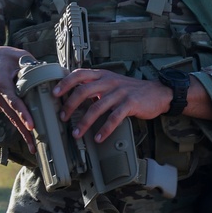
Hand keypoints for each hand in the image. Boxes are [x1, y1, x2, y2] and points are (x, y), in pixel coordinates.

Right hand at [0, 43, 37, 152]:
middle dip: (24, 132)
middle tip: (34, 146)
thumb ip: (31, 63)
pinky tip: (29, 132)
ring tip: (33, 146)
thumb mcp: (15, 55)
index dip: (23, 114)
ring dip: (22, 132)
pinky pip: (10, 115)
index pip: (14, 101)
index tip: (31, 125)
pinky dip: (19, 123)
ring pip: (12, 119)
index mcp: (1, 84)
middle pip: (13, 117)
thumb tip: (48, 71)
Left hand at [52, 68, 171, 142]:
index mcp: (103, 75)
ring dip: (84, 122)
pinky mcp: (130, 104)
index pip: (79, 74)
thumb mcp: (112, 82)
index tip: (54, 93)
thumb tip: (74, 95)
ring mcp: (120, 92)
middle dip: (70, 105)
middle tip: (63, 117)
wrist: (157, 93)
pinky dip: (104, 130)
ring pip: (96, 107)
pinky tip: (98, 138)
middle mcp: (109, 82)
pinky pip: (113, 118)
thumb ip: (95, 86)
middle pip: (83, 91)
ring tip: (77, 134)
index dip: (65, 83)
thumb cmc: (131, 90)